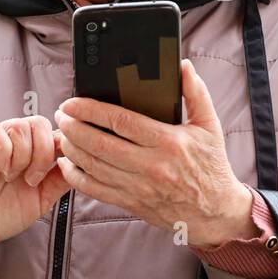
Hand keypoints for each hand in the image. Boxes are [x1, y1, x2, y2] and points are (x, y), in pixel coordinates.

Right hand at [0, 115, 71, 260]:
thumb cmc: (2, 215)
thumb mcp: (41, 200)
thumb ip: (60, 180)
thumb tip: (81, 162)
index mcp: (33, 153)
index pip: (54, 132)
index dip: (62, 146)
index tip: (59, 167)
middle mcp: (15, 143)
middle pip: (40, 123)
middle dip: (42, 152)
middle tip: (32, 179)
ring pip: (20, 125)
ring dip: (22, 155)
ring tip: (12, 177)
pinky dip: (3, 149)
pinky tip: (1, 169)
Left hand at [53, 60, 258, 248]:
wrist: (216, 212)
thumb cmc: (211, 166)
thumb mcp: (209, 126)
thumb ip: (195, 92)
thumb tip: (183, 66)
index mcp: (169, 142)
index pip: (120, 121)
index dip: (91, 110)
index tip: (74, 102)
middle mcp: (152, 166)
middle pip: (100, 143)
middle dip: (74, 127)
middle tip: (61, 114)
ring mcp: (139, 187)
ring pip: (94, 166)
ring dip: (72, 148)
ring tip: (63, 133)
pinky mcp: (132, 203)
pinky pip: (96, 190)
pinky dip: (77, 176)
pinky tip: (67, 164)